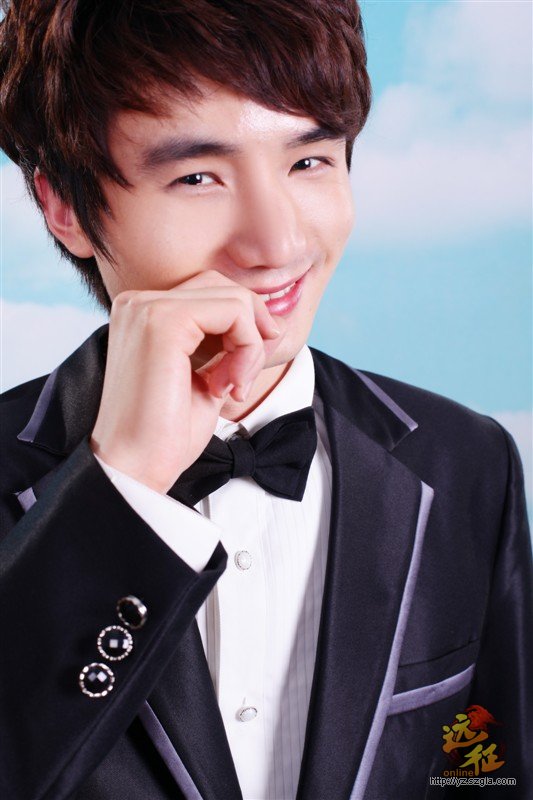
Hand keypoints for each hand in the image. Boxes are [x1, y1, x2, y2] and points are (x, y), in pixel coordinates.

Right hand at [89, 270, 279, 492]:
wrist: (135, 468)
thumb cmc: (166, 433)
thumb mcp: (204, 377)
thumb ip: (227, 345)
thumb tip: (272, 321)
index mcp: (143, 313)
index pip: (212, 294)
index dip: (243, 329)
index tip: (240, 376)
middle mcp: (139, 302)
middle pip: (224, 288)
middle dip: (252, 332)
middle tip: (242, 380)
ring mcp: (148, 307)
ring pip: (234, 299)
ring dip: (250, 346)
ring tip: (233, 387)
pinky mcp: (163, 320)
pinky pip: (234, 311)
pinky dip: (247, 348)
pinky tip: (229, 385)